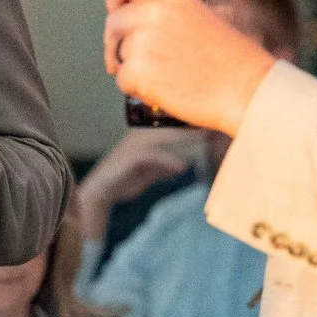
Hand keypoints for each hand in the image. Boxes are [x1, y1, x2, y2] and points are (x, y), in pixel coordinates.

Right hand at [76, 129, 205, 240]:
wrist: (101, 190)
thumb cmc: (124, 180)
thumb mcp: (150, 172)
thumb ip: (165, 166)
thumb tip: (182, 165)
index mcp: (147, 137)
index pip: (173, 127)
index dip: (192, 126)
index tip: (213, 128)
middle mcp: (142, 136)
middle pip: (172, 127)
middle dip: (194, 128)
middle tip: (215, 130)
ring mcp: (136, 144)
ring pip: (165, 137)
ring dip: (186, 139)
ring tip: (205, 141)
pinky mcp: (131, 157)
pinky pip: (153, 156)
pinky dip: (168, 161)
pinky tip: (182, 168)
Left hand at [103, 0, 275, 134]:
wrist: (248, 91)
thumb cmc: (236, 60)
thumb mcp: (212, 16)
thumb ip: (180, 11)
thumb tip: (164, 11)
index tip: (116, 8)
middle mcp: (155, 13)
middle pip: (114, 21)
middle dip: (116, 41)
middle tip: (127, 57)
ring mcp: (145, 43)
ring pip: (118, 53)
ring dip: (131, 67)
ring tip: (163, 76)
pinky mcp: (139, 72)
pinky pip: (122, 80)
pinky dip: (136, 89)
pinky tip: (162, 91)